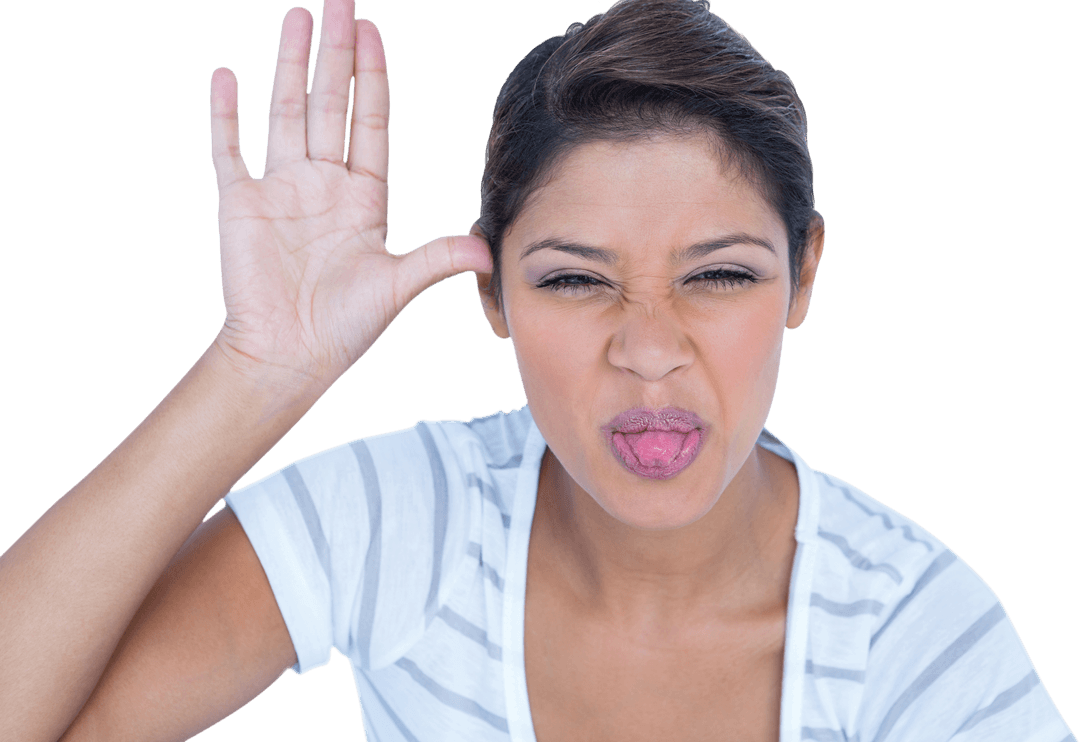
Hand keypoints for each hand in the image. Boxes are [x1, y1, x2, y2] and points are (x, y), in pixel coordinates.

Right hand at [208, 0, 490, 386]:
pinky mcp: (240, 203)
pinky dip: (224, 115)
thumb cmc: (343, 327)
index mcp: (363, 195)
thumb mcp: (396, 287)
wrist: (288, 355)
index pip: (369, 120)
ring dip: (289, 66)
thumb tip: (485, 249)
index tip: (371, 30)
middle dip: (335, 52)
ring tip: (296, 19)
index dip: (372, 75)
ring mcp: (281, 188)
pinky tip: (226, 77)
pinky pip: (229, 149)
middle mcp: (324, 182)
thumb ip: (436, 260)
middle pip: (330, 102)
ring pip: (285, 112)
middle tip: (338, 1)